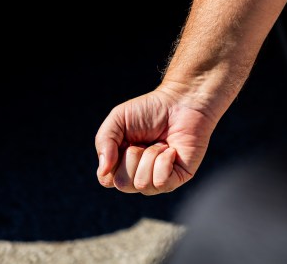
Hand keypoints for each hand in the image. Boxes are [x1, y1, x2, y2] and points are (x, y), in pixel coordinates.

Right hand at [95, 82, 216, 194]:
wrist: (182, 101)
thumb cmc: (151, 109)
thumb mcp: (118, 119)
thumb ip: (104, 142)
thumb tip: (103, 170)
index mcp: (123, 163)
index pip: (107, 180)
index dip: (112, 162)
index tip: (125, 142)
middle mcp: (140, 174)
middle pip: (123, 184)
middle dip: (133, 157)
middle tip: (145, 141)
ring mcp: (159, 178)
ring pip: (142, 185)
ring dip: (150, 157)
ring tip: (160, 144)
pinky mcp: (178, 178)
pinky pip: (161, 183)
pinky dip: (164, 163)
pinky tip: (171, 150)